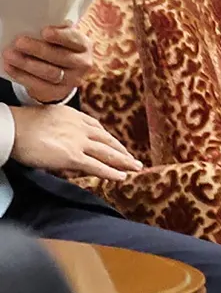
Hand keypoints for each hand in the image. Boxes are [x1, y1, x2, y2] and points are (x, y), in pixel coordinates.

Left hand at [3, 25, 96, 103]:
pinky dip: (21, 75)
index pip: (75, 40)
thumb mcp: (62, 38)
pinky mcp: (58, 92)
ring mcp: (72, 80)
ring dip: (26, 64)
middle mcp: (83, 63)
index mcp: (84, 45)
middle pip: (60, 57)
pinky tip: (9, 67)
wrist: (62, 72)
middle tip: (19, 42)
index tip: (44, 31)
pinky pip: (39, 85)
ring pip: (49, 73)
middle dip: (38, 49)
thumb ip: (57, 31)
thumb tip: (36, 24)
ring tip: (9, 55)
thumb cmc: (58, 48)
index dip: (60, 36)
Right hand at [10, 104, 142, 180]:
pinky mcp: (72, 156)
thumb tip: (61, 138)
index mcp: (75, 116)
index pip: (98, 129)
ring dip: (124, 161)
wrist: (14, 127)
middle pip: (107, 141)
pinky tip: (121, 177)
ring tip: (135, 168)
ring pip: (107, 153)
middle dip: (122, 151)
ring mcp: (78, 142)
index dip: (109, 139)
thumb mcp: (49, 118)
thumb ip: (61, 127)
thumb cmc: (23, 124)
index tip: (117, 146)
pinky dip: (111, 172)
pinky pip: (97, 166)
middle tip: (133, 159)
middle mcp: (81, 128)